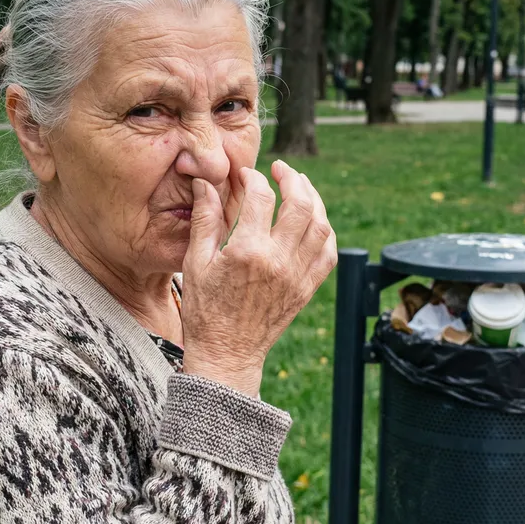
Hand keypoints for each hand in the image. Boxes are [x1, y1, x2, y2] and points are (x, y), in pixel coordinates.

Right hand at [181, 161, 336, 396]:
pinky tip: (314, 221)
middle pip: (301, 204)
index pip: (261, 197)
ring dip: (314, 200)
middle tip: (281, 169)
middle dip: (293, 178)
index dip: (254, 178)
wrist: (227, 353)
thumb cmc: (205, 310)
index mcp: (248, 251)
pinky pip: (328, 253)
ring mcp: (298, 276)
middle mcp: (278, 261)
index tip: (247, 175)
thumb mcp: (196, 262)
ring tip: (301, 187)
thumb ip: (206, 219)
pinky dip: (325, 231)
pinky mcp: (307, 289)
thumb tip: (206, 182)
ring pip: (321, 226)